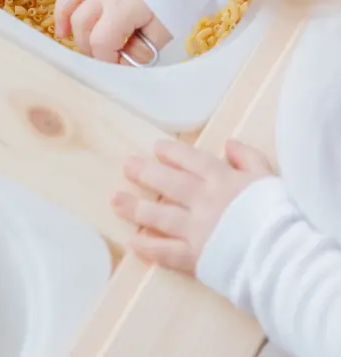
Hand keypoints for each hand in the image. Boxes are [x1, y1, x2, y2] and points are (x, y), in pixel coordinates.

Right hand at [53, 0, 172, 63]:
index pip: (100, 41)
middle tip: (101, 55)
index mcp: (120, 10)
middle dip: (86, 45)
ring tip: (62, 33)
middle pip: (81, 23)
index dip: (105, 58)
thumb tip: (124, 63)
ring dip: (63, 15)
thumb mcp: (164, 32)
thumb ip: (141, 51)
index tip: (118, 65)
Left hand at [111, 139, 274, 274]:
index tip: (157, 148)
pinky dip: (147, 246)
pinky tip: (132, 241)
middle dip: (144, 172)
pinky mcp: (193, 255)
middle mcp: (203, 201)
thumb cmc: (281, 216)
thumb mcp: (270, 178)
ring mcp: (195, 228)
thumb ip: (249, 158)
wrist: (284, 255)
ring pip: (157, 214)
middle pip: (166, 182)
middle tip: (127, 165)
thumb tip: (228, 144)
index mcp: (222, 180)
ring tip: (115, 199)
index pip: (191, 160)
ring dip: (134, 206)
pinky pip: (164, 251)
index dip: (172, 152)